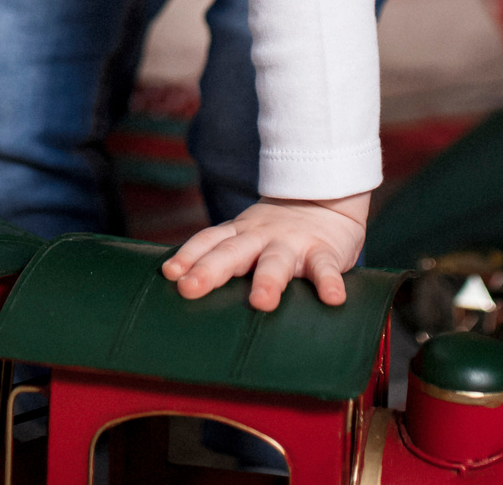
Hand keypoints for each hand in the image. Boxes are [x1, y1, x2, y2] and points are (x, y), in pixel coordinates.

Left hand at [161, 193, 370, 311]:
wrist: (326, 199)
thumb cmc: (277, 232)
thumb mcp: (246, 237)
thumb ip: (224, 256)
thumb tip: (183, 289)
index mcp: (239, 234)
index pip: (208, 241)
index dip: (188, 255)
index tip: (169, 273)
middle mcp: (260, 237)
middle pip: (232, 252)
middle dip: (210, 270)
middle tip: (189, 288)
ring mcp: (292, 243)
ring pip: (276, 262)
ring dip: (268, 281)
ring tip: (261, 302)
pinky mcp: (324, 251)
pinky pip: (326, 268)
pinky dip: (330, 283)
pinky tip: (333, 299)